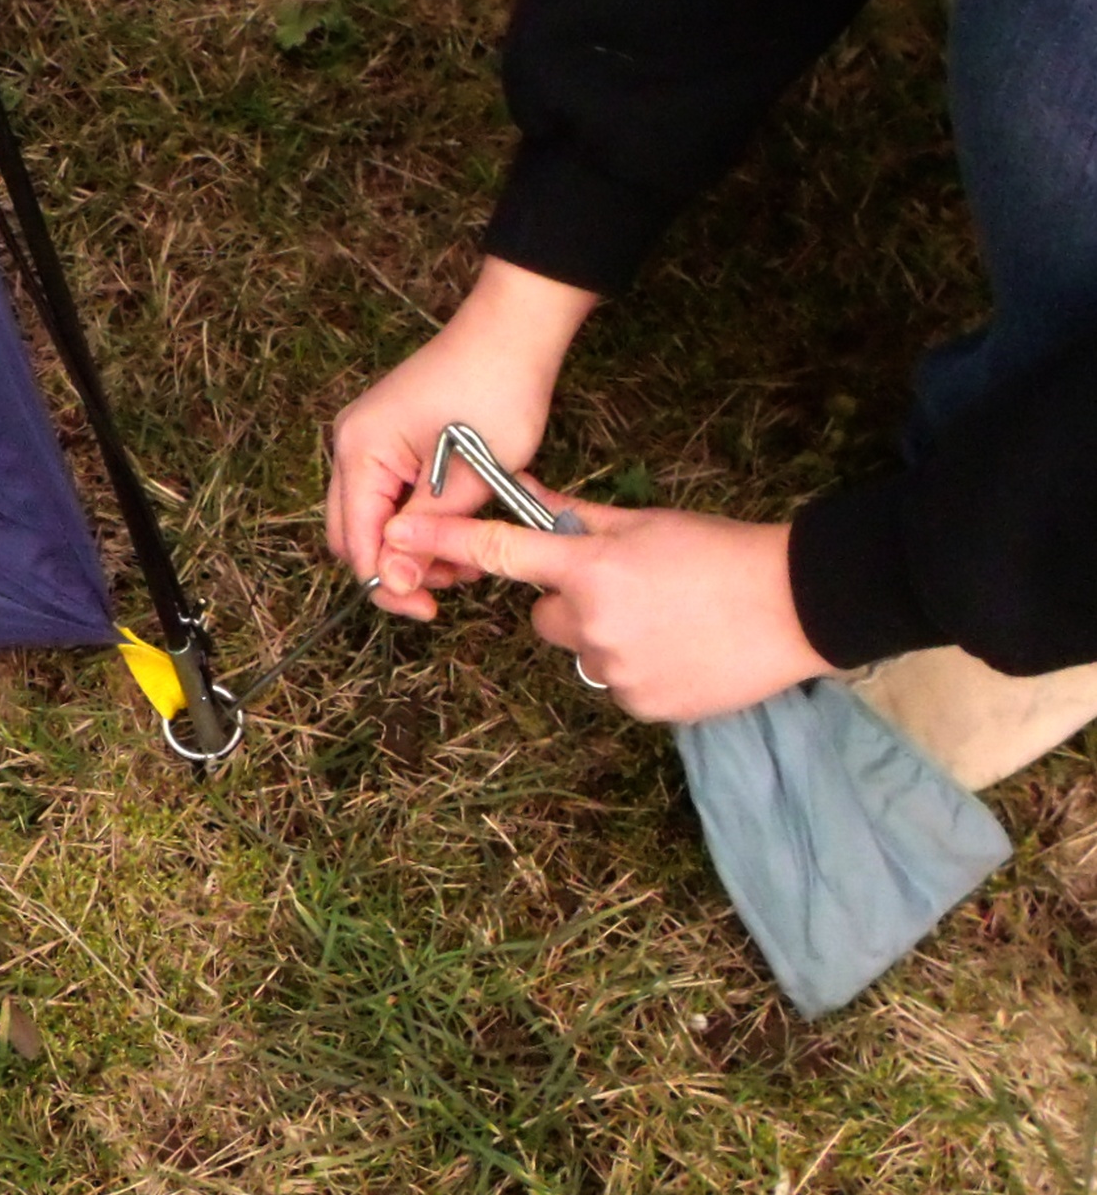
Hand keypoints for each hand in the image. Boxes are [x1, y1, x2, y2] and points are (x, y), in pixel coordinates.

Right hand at [326, 258, 597, 619]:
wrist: (512, 329)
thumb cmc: (497, 389)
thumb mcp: (471, 475)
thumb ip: (431, 530)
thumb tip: (398, 581)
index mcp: (360, 451)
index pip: (356, 541)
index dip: (388, 582)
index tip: (429, 609)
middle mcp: (350, 445)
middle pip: (351, 534)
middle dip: (396, 568)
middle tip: (447, 587)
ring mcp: (366, 440)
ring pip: (370, 519)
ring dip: (410, 546)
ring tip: (465, 557)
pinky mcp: (388, 438)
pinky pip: (387, 496)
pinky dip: (416, 521)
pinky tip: (458, 528)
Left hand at [381, 498, 836, 721]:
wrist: (796, 604)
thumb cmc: (720, 551)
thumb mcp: (644, 522)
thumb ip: (578, 514)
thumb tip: (529, 490)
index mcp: (590, 566)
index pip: (500, 551)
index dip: (445, 541)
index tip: (397, 537)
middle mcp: (592, 622)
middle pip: (544, 616)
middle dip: (571, 602)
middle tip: (628, 588)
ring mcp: (615, 669)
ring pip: (581, 652)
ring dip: (606, 638)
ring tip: (666, 619)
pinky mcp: (640, 704)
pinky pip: (615, 684)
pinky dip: (636, 669)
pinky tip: (680, 649)